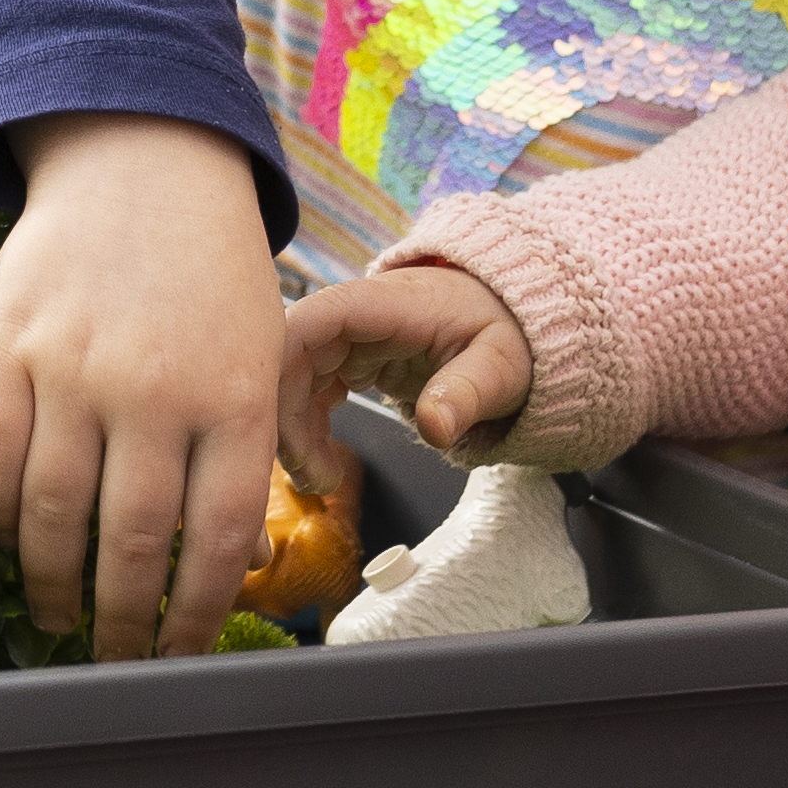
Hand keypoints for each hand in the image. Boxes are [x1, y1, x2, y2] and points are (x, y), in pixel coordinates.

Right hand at [0, 114, 294, 661]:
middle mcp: (154, 388)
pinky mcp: (8, 347)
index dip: (194, 614)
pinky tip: (13, 540)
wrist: (140, 161)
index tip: (179, 656)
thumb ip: (245, 449)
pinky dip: (0, 515)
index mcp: (233, 395)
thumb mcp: (259, 351)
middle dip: (123, 619)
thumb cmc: (209, 273)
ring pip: (54, 512)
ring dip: (52, 583)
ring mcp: (74, 368)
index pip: (217, 537)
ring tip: (57, 616)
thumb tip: (229, 560)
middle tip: (116, 656)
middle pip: (132, 540)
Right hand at [278, 261, 531, 455]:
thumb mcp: (500, 365)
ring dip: (292, 432)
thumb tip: (435, 428)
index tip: (277, 420)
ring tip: (319, 482)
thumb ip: (466, 393)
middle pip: (291, 355)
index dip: (281, 363)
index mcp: (386, 306)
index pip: (314, 320)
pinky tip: (323, 465)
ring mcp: (350, 340)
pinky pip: (310, 392)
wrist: (511, 320)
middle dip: (285, 417)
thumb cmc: (505, 331)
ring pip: (293, 378)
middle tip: (309, 476)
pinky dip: (307, 432)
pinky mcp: (351, 362)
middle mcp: (357, 317)